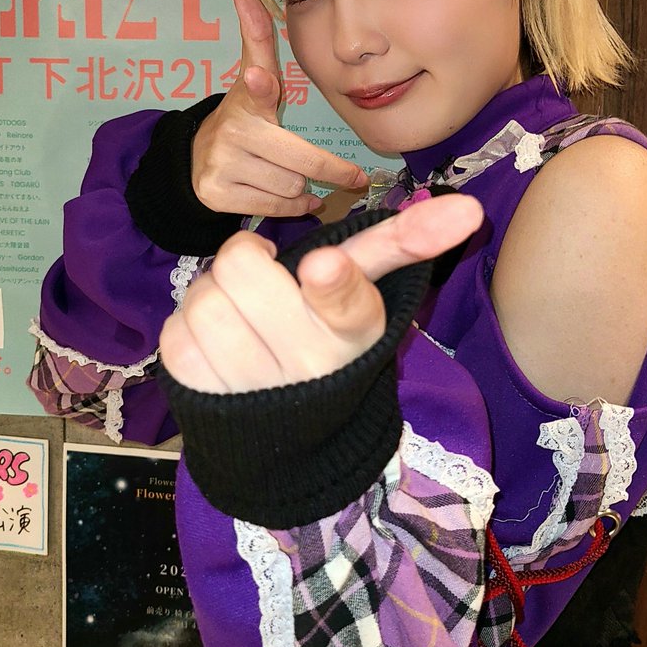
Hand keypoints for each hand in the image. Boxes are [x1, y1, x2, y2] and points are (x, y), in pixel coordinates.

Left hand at [159, 193, 483, 393]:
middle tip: (262, 282)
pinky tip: (217, 345)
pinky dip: (190, 328)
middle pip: (242, 266)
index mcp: (354, 332)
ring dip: (213, 296)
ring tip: (241, 316)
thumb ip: (407, 243)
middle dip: (244, 261)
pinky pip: (176, 332)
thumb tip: (471, 206)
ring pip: (203, 298)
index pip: (345, 302)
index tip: (323, 267)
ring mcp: (253, 389)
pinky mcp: (202, 399)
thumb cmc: (328, 338)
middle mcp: (310, 366)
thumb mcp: (368, 294)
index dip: (330, 281)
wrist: (295, 441)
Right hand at [191, 0, 368, 215]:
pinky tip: (293, 197)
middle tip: (350, 175)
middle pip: (299, 163)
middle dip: (326, 170)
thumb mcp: (252, 79)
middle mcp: (231, 132)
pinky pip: (275, 208)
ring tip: (297, 178)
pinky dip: (293, 208)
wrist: (196, 158)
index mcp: (247, 100)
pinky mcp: (216, 195)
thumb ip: (258, 39)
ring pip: (290, 187)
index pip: (255, 89)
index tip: (260, 78)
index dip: (259, 84)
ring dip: (304, 188)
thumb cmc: (243, 117)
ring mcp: (221, 165)